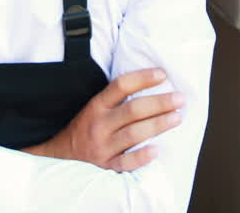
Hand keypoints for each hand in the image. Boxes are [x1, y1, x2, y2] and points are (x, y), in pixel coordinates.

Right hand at [26, 68, 182, 171]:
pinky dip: (140, 157)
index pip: (121, 86)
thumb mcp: (95, 106)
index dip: (142, 78)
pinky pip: (125, 162)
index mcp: (97, 105)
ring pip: (133, 134)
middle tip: (179, 99)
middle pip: (133, 110)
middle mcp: (99, 124)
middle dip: (159, 103)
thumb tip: (150, 82)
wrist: (60, 152)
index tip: (162, 74)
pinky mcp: (106, 165)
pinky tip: (156, 151)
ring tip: (177, 117)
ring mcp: (102, 146)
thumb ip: (116, 97)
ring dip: (158, 125)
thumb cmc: (86, 126)